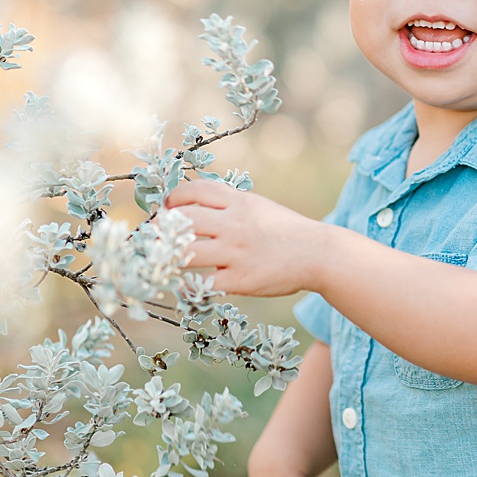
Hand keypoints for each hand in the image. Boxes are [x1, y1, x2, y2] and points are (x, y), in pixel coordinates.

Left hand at [168, 179, 328, 296]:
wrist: (319, 255)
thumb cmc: (287, 231)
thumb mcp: (260, 207)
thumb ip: (229, 205)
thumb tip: (192, 206)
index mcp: (241, 203)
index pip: (197, 190)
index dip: (174, 197)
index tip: (166, 208)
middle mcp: (236, 224)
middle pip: (184, 220)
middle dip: (162, 229)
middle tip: (157, 238)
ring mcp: (237, 252)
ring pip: (186, 253)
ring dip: (169, 258)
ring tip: (166, 262)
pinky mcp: (241, 279)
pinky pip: (201, 284)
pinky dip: (188, 286)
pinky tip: (187, 285)